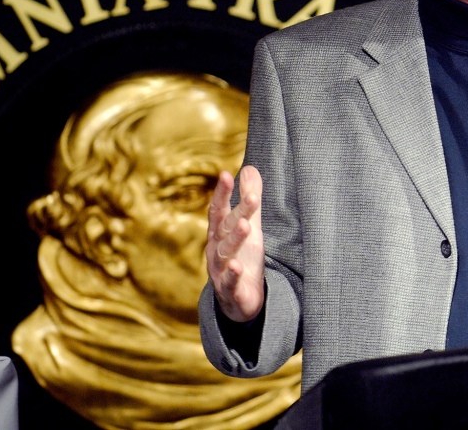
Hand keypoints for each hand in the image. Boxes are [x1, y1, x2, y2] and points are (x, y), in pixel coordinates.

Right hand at [206, 166, 265, 322]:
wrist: (239, 300)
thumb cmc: (242, 256)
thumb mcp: (250, 226)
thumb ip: (248, 199)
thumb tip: (249, 168)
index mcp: (219, 232)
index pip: (218, 209)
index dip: (222, 193)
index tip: (226, 174)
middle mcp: (216, 249)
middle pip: (224, 228)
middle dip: (236, 213)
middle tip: (252, 198)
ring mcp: (221, 270)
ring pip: (224, 253)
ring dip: (234, 239)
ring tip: (245, 226)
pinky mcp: (230, 290)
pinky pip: (229, 282)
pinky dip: (233, 275)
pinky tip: (238, 267)